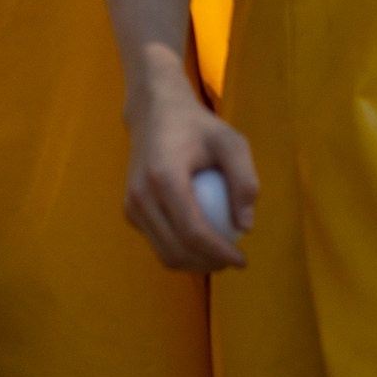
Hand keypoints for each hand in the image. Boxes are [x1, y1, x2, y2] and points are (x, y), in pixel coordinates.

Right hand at [123, 72, 258, 271]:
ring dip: (195, 264)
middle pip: (177, 249)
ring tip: (221, 257)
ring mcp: (132, 204)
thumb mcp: (232, 143)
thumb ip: (245, 181)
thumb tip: (246, 227)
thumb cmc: (198, 127)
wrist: (154, 112)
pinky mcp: (130, 209)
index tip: (244, 259)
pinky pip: (157, 241)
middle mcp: (141, 194)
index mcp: (164, 177)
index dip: (220, 253)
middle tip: (235, 260)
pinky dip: (180, 251)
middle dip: (209, 265)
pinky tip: (204, 245)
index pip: (193, 232)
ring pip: (164, 252)